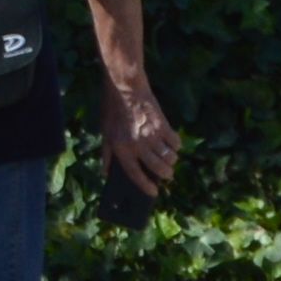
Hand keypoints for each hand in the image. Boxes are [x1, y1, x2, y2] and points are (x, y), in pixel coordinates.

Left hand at [101, 83, 184, 198]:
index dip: (145, 186)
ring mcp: (152, 136)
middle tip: (167, 176)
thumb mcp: (104, 133)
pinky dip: (176, 146)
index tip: (154, 192)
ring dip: (171, 161)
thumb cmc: (112, 110)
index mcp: (122, 149)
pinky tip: (173, 146)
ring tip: (170, 161)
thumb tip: (106, 172)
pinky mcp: (163, 125)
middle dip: (165, 174)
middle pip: (158, 168)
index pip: (136, 174)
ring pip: (169, 157)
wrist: (126, 88)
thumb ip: (106, 154)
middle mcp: (138, 146)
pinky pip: (175, 142)